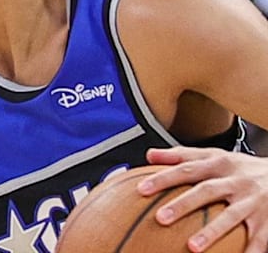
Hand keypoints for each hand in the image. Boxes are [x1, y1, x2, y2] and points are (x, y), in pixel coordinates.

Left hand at [139, 146, 267, 252]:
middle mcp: (236, 181)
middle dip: (183, 205)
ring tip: (191, 248)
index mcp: (220, 164)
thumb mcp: (215, 155)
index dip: (164, 179)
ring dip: (212, 232)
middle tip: (160, 218)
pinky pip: (259, 238)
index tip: (141, 189)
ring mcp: (253, 201)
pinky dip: (250, 251)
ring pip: (231, 217)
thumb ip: (183, 155)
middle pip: (206, 191)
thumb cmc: (243, 168)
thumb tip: (149, 155)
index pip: (187, 169)